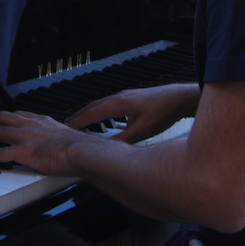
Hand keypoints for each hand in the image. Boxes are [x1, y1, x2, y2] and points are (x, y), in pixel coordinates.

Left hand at [0, 109, 89, 174]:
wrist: (86, 152)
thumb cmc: (84, 149)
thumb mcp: (72, 138)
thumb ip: (64, 139)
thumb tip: (69, 146)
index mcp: (44, 121)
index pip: (20, 115)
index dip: (8, 117)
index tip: (1, 119)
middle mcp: (32, 125)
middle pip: (3, 118)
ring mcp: (26, 138)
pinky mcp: (23, 152)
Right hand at [65, 84, 197, 143]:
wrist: (180, 97)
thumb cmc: (164, 112)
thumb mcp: (142, 130)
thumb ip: (123, 139)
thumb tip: (107, 148)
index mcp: (118, 104)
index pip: (91, 113)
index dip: (77, 122)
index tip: (65, 129)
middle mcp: (119, 97)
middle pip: (92, 107)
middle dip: (78, 117)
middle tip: (65, 126)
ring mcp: (125, 97)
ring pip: (101, 105)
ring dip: (89, 114)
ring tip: (81, 124)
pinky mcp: (131, 99)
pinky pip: (109, 106)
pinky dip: (100, 113)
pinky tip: (104, 120)